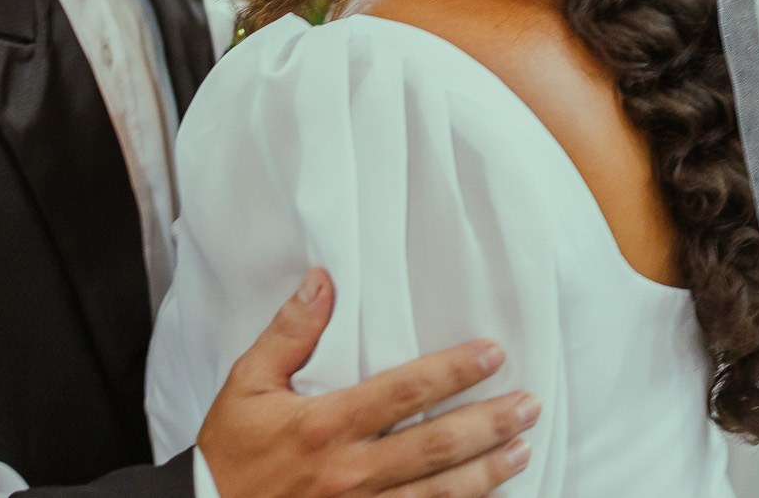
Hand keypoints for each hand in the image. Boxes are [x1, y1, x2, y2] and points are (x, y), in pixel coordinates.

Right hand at [199, 271, 536, 497]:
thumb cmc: (231, 451)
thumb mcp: (248, 382)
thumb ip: (290, 332)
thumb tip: (322, 282)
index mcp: (326, 425)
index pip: (405, 392)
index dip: (454, 372)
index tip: (491, 354)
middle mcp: (351, 471)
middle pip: (436, 446)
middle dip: (489, 424)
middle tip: (527, 404)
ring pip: (439, 493)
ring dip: (487, 472)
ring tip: (523, 448)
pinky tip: (485, 496)